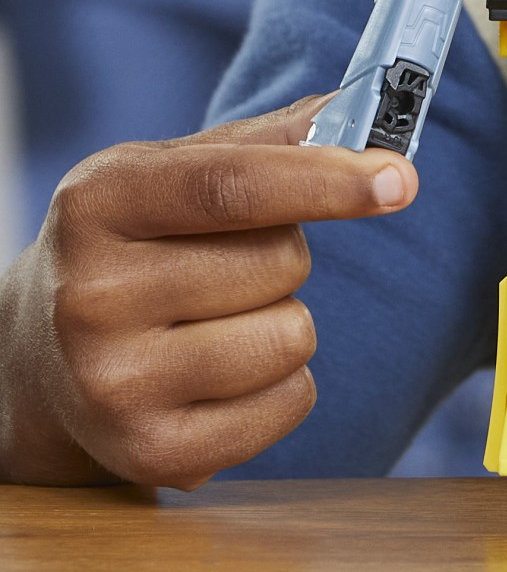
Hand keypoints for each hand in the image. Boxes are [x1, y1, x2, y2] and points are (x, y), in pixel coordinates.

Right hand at [0, 96, 416, 487]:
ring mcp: (115, 384)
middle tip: (224, 268)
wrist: (43, 359)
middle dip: (284, 258)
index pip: (233, 186)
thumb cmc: (137, 246)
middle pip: (281, 262)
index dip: (327, 180)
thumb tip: (360, 117)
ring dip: (283, 323)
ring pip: (293, 336)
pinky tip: (221, 376)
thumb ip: (269, 142)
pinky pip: (292, 401)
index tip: (399, 179)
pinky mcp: (153, 453)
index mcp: (98, 204)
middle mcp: (90, 296)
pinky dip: (283, 385)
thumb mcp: (172, 173)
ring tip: (217, 323)